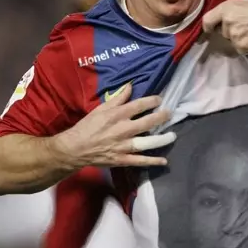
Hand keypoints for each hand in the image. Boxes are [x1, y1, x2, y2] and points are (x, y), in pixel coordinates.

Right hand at [53, 83, 174, 168]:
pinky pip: (140, 161)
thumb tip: (130, 86)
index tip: (160, 99)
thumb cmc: (87, 126)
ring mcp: (124, 146)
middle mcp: (123, 129)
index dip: (152, 101)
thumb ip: (118, 98)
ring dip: (162, 139)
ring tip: (173, 135)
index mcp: (117, 115)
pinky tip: (164, 161)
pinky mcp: (122, 159)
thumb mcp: (101, 109)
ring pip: (147, 142)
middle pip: (147, 122)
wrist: (75, 148)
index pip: (139, 105)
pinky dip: (152, 161)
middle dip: (162, 117)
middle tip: (170, 114)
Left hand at [202, 0, 247, 53]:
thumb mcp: (242, 3)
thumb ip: (228, 12)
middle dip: (230, 32)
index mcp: (225, 8)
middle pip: (221, 33)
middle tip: (245, 26)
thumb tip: (220, 22)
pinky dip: (247, 46)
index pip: (206, 21)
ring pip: (231, 41)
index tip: (211, 30)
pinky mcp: (241, 47)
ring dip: (239, 39)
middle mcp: (226, 22)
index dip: (209, 27)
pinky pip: (239, 49)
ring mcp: (233, 35)